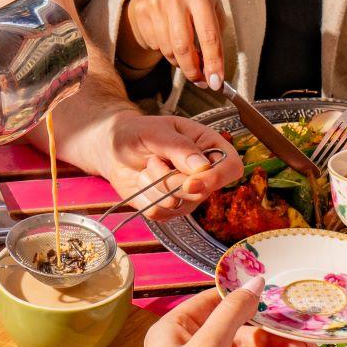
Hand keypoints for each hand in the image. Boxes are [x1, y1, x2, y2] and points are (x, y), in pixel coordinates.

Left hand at [102, 112, 241, 218]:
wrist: (114, 148)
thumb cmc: (138, 132)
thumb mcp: (156, 132)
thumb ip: (179, 147)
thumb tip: (201, 167)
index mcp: (208, 146)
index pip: (231, 168)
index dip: (216, 179)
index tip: (190, 183)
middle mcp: (203, 173)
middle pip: (202, 193)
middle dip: (171, 181)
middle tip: (153, 160)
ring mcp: (187, 194)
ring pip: (178, 206)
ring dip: (154, 186)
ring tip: (148, 166)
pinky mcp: (169, 208)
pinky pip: (160, 214)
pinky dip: (145, 198)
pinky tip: (143, 181)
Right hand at [121, 0, 227, 87]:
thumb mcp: (213, 6)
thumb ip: (214, 37)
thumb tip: (210, 72)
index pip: (208, 36)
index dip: (214, 63)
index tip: (217, 83)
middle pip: (183, 47)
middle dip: (193, 70)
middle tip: (201, 81)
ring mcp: (155, 3)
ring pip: (168, 49)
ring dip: (180, 61)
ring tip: (187, 56)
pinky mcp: (141, 11)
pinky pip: (155, 44)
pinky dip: (166, 50)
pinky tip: (170, 38)